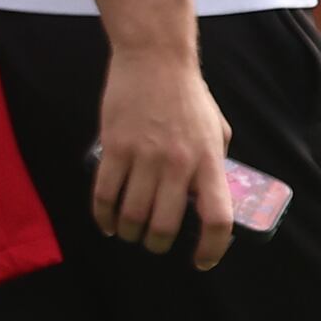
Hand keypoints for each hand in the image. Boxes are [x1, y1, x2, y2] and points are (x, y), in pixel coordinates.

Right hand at [92, 44, 237, 268]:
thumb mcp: (217, 129)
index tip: (203, 261)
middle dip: (158, 244)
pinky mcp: (114, 148)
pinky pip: (105, 196)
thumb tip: (206, 197)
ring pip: (132, 216)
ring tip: (130, 232)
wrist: (155, 60)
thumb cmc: (189, 96)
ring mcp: (144, 156)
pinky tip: (107, 223)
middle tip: (155, 242)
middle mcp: (178, 163)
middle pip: (166, 226)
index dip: (211, 248)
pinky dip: (104, 217)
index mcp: (210, 160)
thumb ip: (214, 163)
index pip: (217, 217)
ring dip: (130, 233)